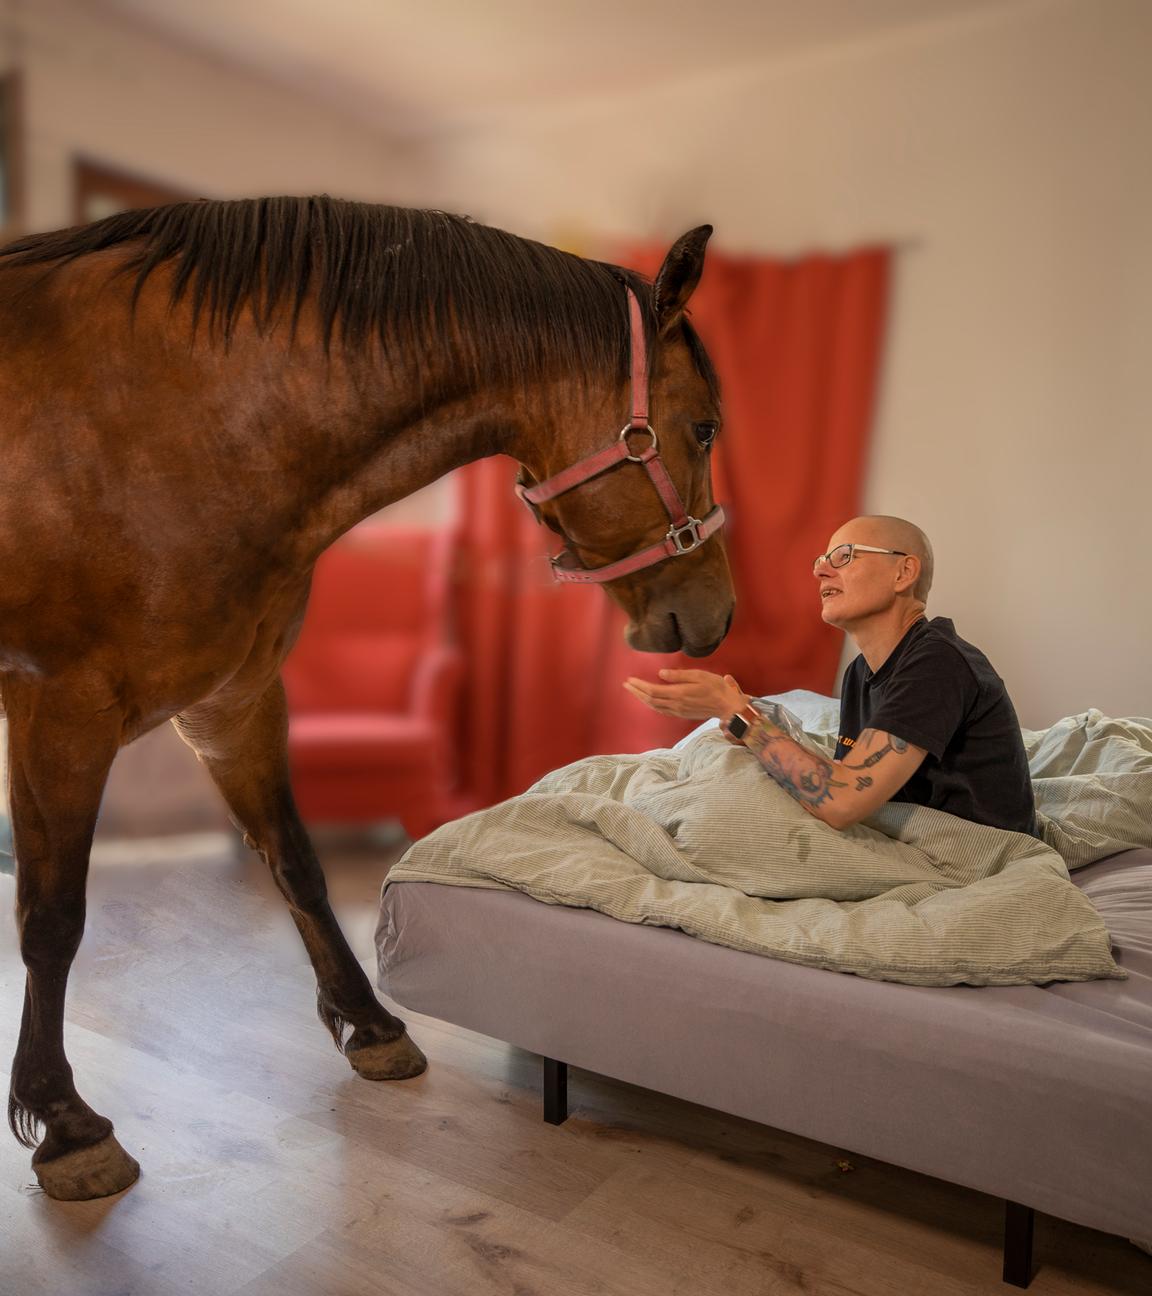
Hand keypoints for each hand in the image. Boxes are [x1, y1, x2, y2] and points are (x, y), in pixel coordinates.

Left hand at [623, 670, 748, 720]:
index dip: (639, 686)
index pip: (653, 691)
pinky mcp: (682, 714)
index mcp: (678, 693)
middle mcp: (676, 704)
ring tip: (634, 691)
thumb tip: (661, 673)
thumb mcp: (699, 675)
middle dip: (636, 692)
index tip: (630, 679)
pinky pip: (662, 711)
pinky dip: (652, 705)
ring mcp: (678, 711)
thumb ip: (679, 675)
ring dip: (642, 699)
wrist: (726, 706)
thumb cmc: (715, 687)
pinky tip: (649, 701)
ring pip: (655, 707)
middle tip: (626, 685)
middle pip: (650, 700)